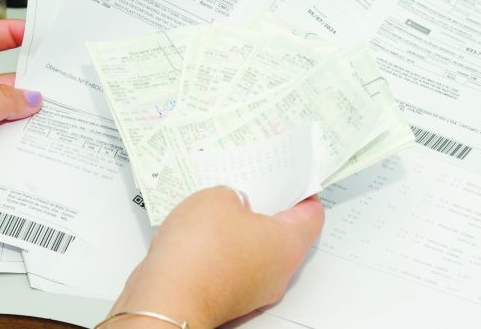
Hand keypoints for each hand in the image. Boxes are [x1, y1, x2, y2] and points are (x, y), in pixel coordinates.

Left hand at [0, 20, 41, 241]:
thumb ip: (3, 100)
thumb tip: (33, 98)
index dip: (6, 32)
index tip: (33, 33)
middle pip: (9, 81)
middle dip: (32, 83)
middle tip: (60, 83)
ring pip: (17, 114)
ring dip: (33, 117)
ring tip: (56, 117)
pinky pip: (18, 143)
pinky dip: (32, 143)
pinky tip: (47, 142)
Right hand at [109, 187, 324, 327]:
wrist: (168, 300)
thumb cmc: (199, 255)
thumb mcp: (217, 197)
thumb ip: (232, 194)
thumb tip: (230, 203)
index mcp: (288, 244)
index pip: (312, 215)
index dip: (304, 193)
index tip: (297, 181)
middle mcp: (277, 273)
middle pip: (282, 235)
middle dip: (264, 210)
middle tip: (251, 188)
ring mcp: (253, 290)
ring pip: (254, 253)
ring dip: (238, 232)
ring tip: (216, 209)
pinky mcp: (228, 298)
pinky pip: (230, 267)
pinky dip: (219, 252)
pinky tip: (198, 236)